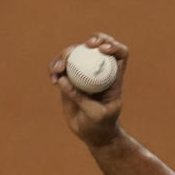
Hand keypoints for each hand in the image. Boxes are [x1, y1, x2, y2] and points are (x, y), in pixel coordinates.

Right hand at [49, 32, 127, 146]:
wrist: (92, 133)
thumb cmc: (101, 124)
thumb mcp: (95, 114)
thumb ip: (80, 98)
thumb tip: (63, 79)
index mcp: (114, 76)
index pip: (120, 54)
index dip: (113, 46)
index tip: (102, 50)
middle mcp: (100, 70)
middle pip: (96, 46)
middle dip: (90, 42)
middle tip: (81, 48)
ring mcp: (84, 72)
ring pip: (75, 53)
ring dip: (65, 56)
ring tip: (58, 70)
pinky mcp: (70, 78)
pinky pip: (60, 67)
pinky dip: (55, 69)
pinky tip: (53, 79)